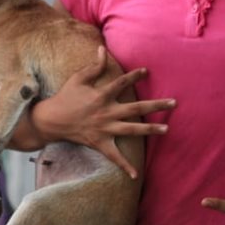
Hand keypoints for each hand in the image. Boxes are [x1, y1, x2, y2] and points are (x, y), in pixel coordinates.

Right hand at [33, 46, 174, 178]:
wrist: (50, 121)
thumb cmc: (65, 97)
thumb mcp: (77, 79)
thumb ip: (93, 66)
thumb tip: (103, 49)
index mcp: (101, 96)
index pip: (122, 83)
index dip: (134, 76)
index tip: (147, 71)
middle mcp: (106, 113)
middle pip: (136, 108)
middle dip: (156, 105)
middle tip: (174, 103)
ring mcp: (104, 129)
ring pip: (131, 130)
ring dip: (150, 130)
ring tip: (166, 129)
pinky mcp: (99, 143)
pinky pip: (114, 156)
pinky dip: (124, 166)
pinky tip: (135, 175)